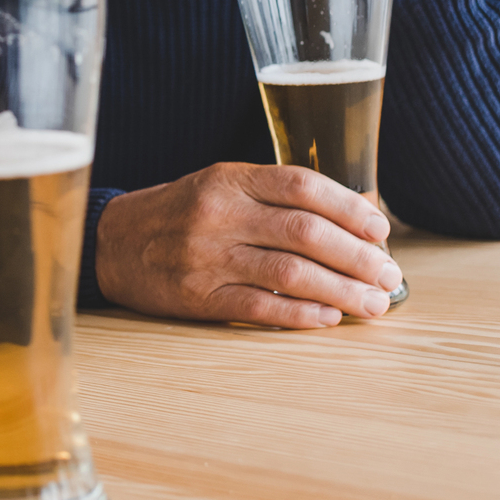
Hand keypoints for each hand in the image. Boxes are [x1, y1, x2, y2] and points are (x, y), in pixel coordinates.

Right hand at [94, 162, 401, 328]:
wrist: (111, 243)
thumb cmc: (178, 213)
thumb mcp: (221, 186)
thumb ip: (277, 195)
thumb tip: (356, 211)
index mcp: (228, 180)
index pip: (302, 186)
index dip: (349, 207)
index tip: (381, 229)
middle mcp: (219, 215)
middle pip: (305, 232)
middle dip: (358, 256)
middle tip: (388, 274)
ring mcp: (207, 257)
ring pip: (290, 272)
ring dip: (341, 291)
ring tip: (373, 303)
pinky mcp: (198, 296)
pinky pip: (259, 307)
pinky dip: (300, 314)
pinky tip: (327, 319)